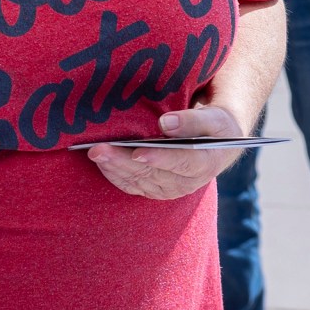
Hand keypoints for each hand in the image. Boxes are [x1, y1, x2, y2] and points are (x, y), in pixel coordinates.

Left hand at [84, 104, 248, 200]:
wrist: (216, 147)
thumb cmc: (215, 127)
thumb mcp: (214, 118)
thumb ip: (192, 120)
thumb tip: (166, 123)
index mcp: (204, 163)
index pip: (181, 162)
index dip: (159, 158)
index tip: (138, 152)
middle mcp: (186, 183)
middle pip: (151, 172)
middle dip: (123, 161)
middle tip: (99, 149)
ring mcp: (169, 189)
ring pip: (138, 180)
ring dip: (114, 167)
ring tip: (94, 152)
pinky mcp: (155, 190)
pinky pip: (132, 185)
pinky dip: (114, 174)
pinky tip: (100, 161)